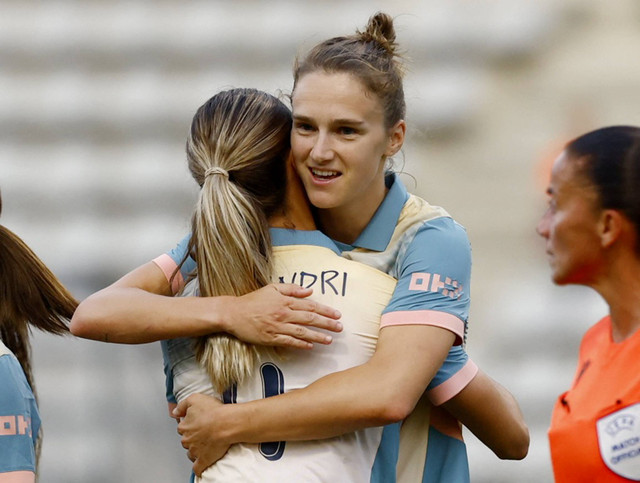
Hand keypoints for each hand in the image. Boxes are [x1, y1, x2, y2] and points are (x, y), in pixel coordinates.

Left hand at [175, 394, 229, 476]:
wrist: (226, 423)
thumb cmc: (213, 411)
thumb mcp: (195, 399)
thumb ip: (182, 405)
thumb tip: (175, 413)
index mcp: (184, 426)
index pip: (182, 427)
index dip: (190, 424)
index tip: (197, 423)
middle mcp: (187, 439)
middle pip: (186, 440)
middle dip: (193, 437)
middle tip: (204, 432)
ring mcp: (194, 451)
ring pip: (191, 453)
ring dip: (196, 450)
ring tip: (206, 445)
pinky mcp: (203, 460)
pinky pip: (197, 467)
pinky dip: (198, 467)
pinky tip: (201, 465)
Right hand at [222, 284, 341, 348]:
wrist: (233, 313)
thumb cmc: (253, 300)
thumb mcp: (272, 288)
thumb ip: (291, 289)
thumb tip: (309, 291)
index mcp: (285, 301)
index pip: (310, 306)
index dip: (325, 310)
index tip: (337, 315)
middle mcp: (283, 314)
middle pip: (309, 319)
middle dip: (327, 324)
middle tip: (340, 328)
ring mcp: (277, 327)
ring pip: (302, 332)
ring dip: (317, 336)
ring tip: (329, 340)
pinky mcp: (270, 338)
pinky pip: (289, 342)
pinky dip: (301, 344)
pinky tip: (311, 346)